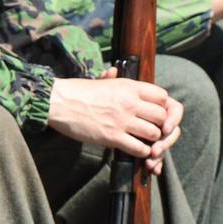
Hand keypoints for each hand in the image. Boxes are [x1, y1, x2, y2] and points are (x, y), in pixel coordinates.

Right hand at [47, 71, 183, 172]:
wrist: (59, 103)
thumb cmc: (77, 91)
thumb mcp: (99, 81)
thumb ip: (111, 77)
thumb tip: (113, 71)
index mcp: (128, 86)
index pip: (162, 96)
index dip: (162, 106)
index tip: (155, 112)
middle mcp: (129, 102)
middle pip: (162, 116)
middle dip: (160, 125)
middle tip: (153, 129)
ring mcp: (122, 120)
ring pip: (154, 133)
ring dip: (152, 140)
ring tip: (145, 140)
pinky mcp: (113, 137)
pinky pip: (139, 148)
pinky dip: (142, 152)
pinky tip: (137, 150)